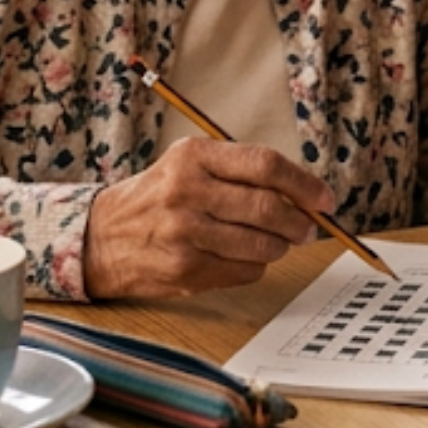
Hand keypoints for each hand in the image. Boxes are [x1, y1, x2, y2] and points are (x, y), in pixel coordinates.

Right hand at [83, 137, 334, 299]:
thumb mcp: (189, 164)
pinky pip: (245, 271)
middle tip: (308, 228)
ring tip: (278, 242)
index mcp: (193, 156)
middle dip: (300, 222)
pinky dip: (256, 266)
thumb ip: (240, 172)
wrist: (102, 237)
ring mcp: (185, 233)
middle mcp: (187, 191)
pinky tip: (244, 257)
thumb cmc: (157, 197)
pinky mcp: (185, 269)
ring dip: (280, 246)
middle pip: (268, 207)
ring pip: (261, 244)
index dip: (303, 184)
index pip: (265, 165)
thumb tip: (303, 193)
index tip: (324, 198)